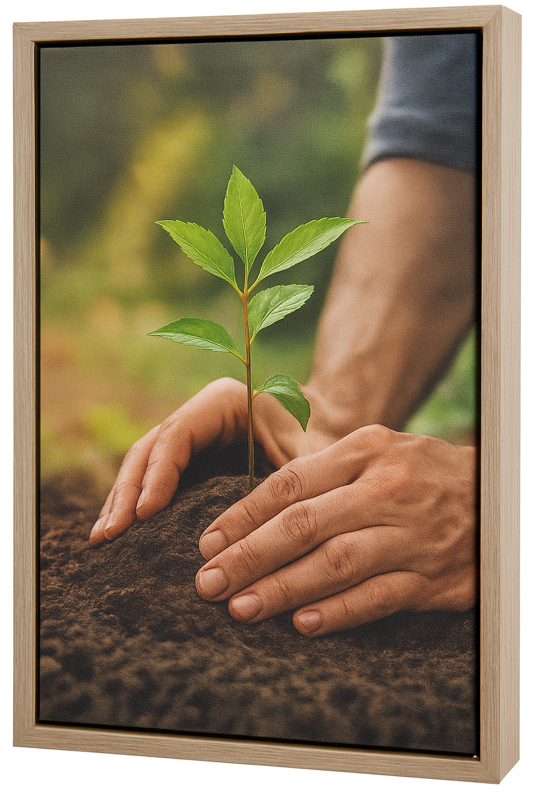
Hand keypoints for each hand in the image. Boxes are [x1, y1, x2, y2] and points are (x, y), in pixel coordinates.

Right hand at [89, 377, 337, 544]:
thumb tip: (261, 535)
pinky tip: (120, 534)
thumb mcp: (313, 457)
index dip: (158, 473)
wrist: (329, 428)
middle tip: (109, 534)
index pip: (178, 433)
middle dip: (127, 492)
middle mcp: (200, 414)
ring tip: (103, 540)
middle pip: (150, 449)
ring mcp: (192, 436)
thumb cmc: (325, 439)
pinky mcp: (191, 460)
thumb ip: (290, 484)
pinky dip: (136, 506)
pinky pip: (155, 479)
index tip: (145, 514)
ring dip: (122, 501)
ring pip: (144, 464)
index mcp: (224, 400)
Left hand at [195, 425, 477, 635]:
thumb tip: (254, 510)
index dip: (242, 516)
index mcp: (365, 451)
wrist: (494, 494)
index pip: (289, 485)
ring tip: (242, 607)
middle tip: (209, 582)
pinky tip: (302, 624)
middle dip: (249, 556)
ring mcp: (409, 536)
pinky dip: (338, 613)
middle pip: (304, 525)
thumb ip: (323, 472)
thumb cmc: (420, 472)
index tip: (207, 543)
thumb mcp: (376, 450)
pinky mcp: (432, 578)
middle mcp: (385, 490)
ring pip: (335, 564)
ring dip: (283, 588)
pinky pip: (378, 597)